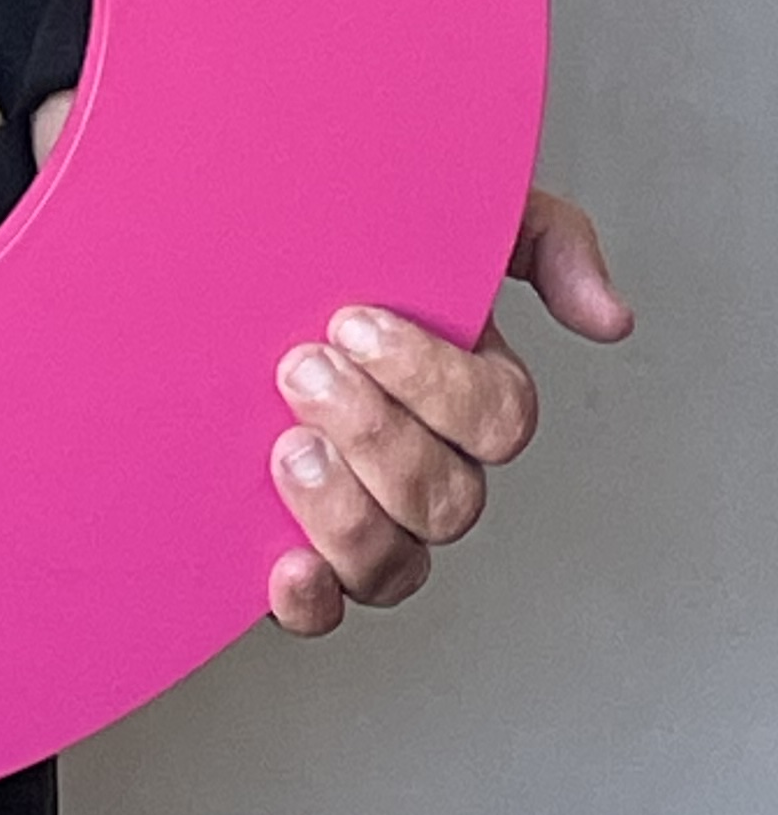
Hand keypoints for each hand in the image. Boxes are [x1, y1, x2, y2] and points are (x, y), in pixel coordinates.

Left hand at [24, 104, 634, 639]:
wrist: (204, 257)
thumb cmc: (333, 238)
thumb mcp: (436, 206)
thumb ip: (540, 241)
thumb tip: (609, 317)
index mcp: (464, 394)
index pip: (498, 420)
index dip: (432, 380)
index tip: (351, 321)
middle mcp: (424, 467)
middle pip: (450, 500)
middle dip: (377, 435)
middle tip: (301, 369)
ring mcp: (363, 516)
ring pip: (396, 563)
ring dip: (346, 512)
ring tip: (285, 447)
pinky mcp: (295, 551)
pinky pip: (325, 609)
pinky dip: (311, 600)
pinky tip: (285, 567)